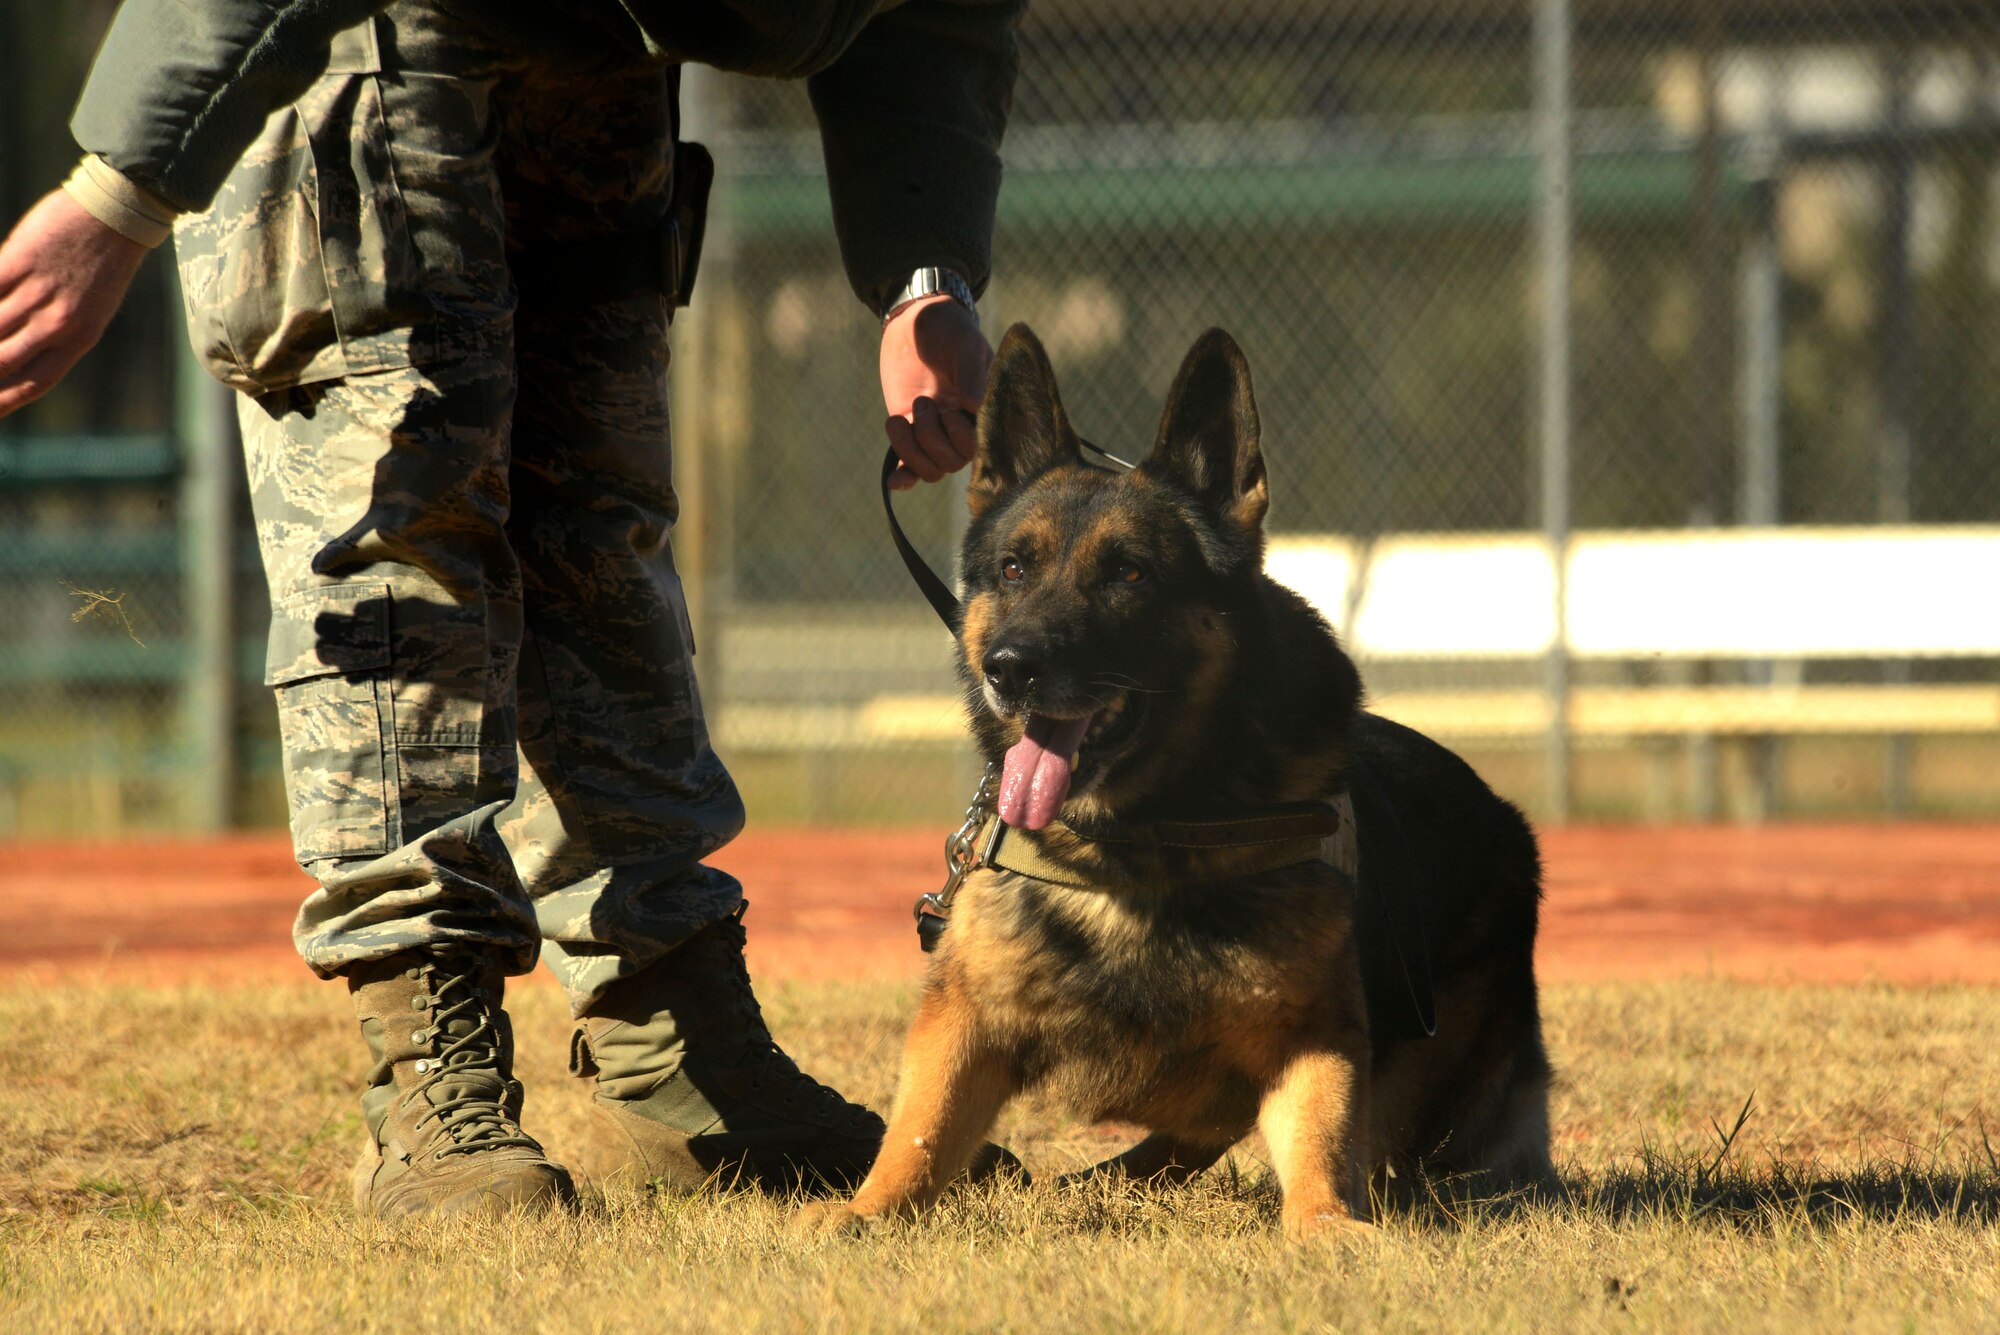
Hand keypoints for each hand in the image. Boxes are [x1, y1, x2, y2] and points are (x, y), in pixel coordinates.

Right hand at [0, 189, 149, 417]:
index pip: (34, 383)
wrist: (117, 215)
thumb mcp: (90, 310)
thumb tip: (18, 346)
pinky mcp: (19, 262)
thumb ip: (56, 332)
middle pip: (2, 362)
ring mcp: (37, 294)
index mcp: (79, 340)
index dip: (3, 402)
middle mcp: (58, 324)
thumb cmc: (104, 262)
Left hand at [880, 293, 992, 490]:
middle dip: (933, 438)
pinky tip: (894, 481)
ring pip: (931, 469)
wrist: (916, 320)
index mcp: (984, 410)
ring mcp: (936, 432)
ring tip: (899, 418)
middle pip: (953, 462)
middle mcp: (963, 426)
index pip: (981, 446)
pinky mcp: (910, 432)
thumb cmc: (949, 329)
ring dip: (913, 449)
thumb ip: (970, 374)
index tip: (950, 409)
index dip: (963, 437)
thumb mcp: (964, 345)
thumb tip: (974, 406)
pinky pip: (910, 467)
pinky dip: (904, 477)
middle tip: (922, 401)